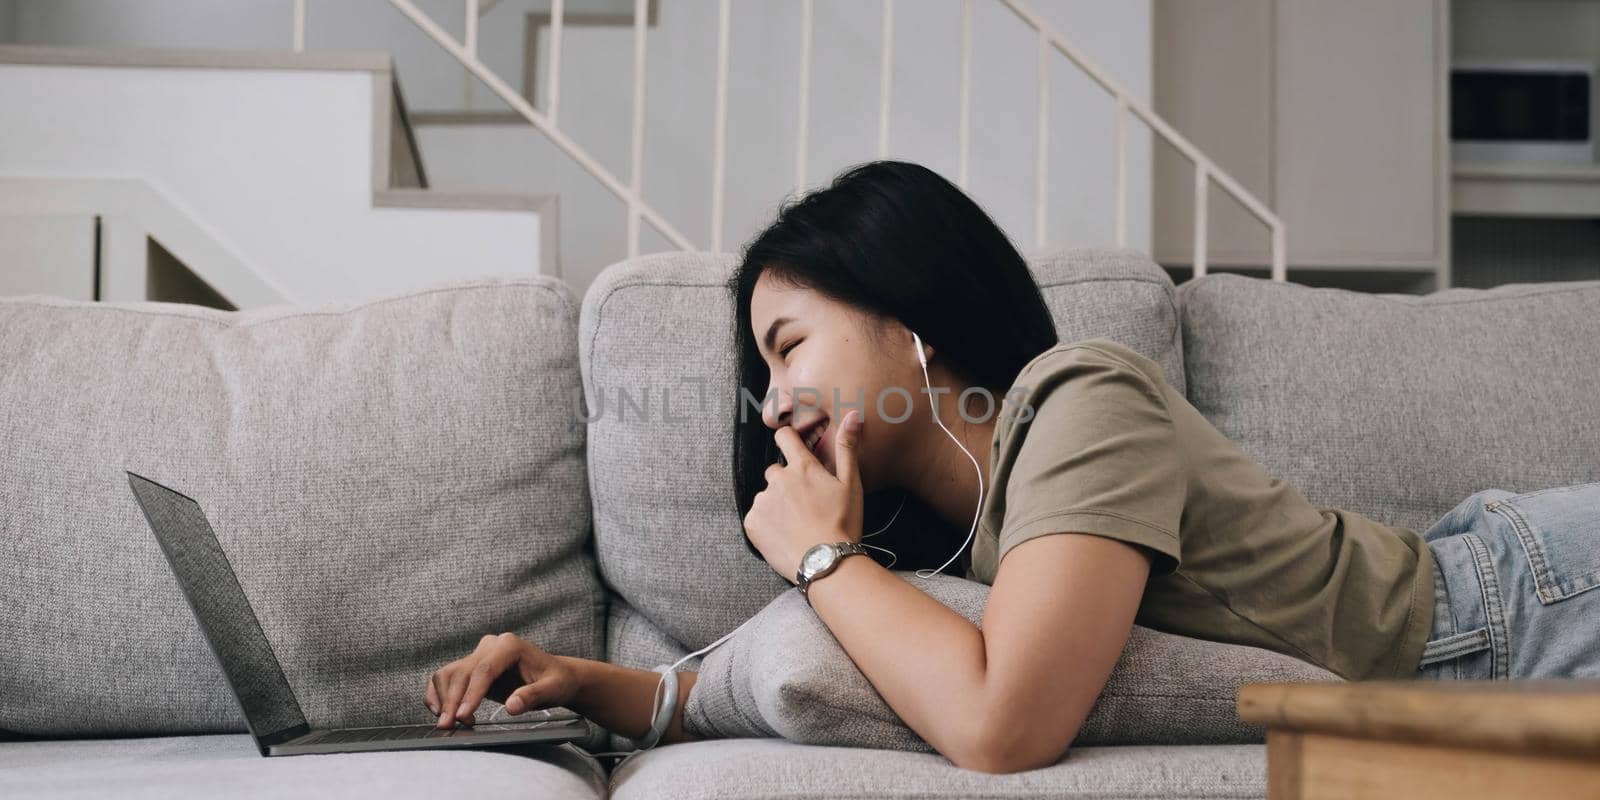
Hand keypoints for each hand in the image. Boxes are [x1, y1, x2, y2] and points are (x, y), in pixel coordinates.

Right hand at [424, 632, 580, 728]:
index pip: (484, 669)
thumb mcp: (552, 689)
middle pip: (462, 672)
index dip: (471, 694)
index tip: (463, 715)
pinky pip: (446, 678)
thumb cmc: (556, 680)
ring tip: (450, 723)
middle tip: (449, 725)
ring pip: (449, 674)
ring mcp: (479, 655)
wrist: (555, 676)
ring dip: (444, 699)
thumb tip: (512, 706)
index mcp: (510, 645)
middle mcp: (490, 646)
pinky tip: (442, 712)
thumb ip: (533, 696)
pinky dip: (439, 695)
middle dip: (453, 701)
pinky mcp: (471, 667)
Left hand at [744, 408, 865, 582]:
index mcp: (802, 467)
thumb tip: (853, 415)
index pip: (785, 437)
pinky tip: (784, 534)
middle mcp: (778, 479)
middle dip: (787, 484)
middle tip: (805, 506)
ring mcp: (763, 501)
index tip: (793, 450)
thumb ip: (848, 447)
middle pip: (776, 472)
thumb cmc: (843, 524)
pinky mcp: (752, 522)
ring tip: (796, 524)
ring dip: (777, 505)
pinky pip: (756, 517)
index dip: (788, 440)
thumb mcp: (852, 484)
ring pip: (767, 496)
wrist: (826, 563)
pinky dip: (766, 524)